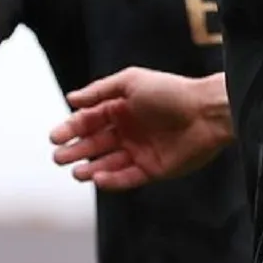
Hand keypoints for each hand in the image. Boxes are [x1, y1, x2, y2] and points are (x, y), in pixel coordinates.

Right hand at [48, 68, 229, 189]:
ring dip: (90, 168)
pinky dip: (112, 180)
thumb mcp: (131, 82)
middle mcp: (129, 131)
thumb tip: (70, 99)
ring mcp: (141, 151)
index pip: (89, 121)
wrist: (206, 112)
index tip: (55, 137)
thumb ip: (100, 90)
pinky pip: (128, 177)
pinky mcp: (154, 168)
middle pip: (95, 144)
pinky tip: (97, 178)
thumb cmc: (171, 92)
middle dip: (76, 151)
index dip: (71, 129)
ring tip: (76, 172)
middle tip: (59, 157)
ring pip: (108, 163)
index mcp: (122, 109)